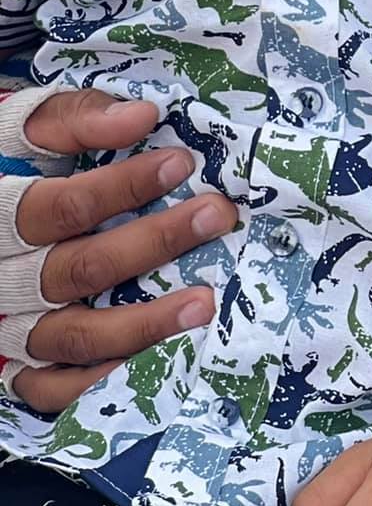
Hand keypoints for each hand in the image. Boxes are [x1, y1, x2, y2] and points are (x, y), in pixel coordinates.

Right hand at [2, 89, 235, 411]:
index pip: (60, 208)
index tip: (182, 163)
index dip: (122, 186)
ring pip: (73, 335)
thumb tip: (141, 117)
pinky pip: (54, 388)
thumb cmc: (9, 161)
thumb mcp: (26, 128)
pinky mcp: (13, 363)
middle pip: (77, 270)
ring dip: (142, 324)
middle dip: (153, 243)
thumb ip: (77, 119)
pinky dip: (101, 382)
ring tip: (204, 303)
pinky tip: (154, 363)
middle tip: (216, 216)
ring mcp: (5, 326)